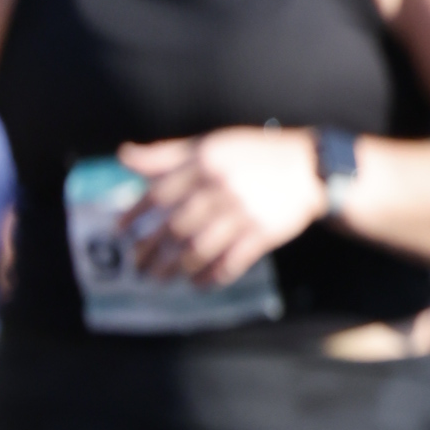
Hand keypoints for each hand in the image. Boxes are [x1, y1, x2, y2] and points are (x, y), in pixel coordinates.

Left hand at [118, 129, 325, 285]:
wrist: (310, 169)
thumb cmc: (253, 155)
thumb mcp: (210, 144)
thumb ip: (167, 154)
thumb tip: (124, 156)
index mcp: (204, 164)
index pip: (160, 193)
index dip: (136, 214)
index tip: (120, 231)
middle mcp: (221, 189)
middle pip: (175, 227)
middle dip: (151, 250)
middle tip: (137, 265)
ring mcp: (243, 214)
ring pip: (200, 249)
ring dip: (176, 268)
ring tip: (160, 279)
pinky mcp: (263, 235)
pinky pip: (231, 262)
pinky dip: (212, 276)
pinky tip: (198, 284)